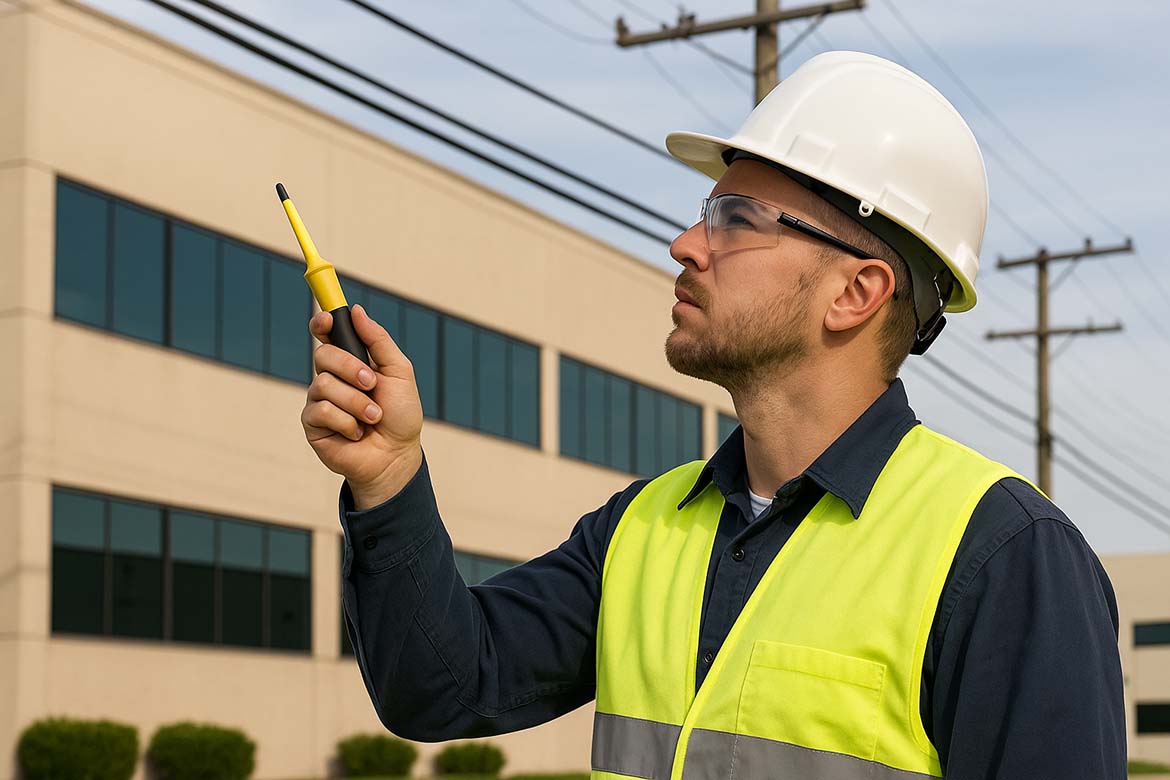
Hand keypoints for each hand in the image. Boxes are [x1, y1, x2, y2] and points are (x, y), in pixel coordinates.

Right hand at [302, 304, 423, 509]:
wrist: (397, 455)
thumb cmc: (400, 415)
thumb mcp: (399, 372)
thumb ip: (378, 341)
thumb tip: (357, 310)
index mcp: (350, 363)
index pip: (326, 335)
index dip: (322, 323)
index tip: (327, 318)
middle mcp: (331, 378)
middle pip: (323, 355)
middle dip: (351, 369)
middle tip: (372, 384)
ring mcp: (319, 400)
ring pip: (323, 384)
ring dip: (356, 402)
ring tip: (373, 417)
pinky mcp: (312, 424)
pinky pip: (320, 410)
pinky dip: (346, 421)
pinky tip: (356, 433)